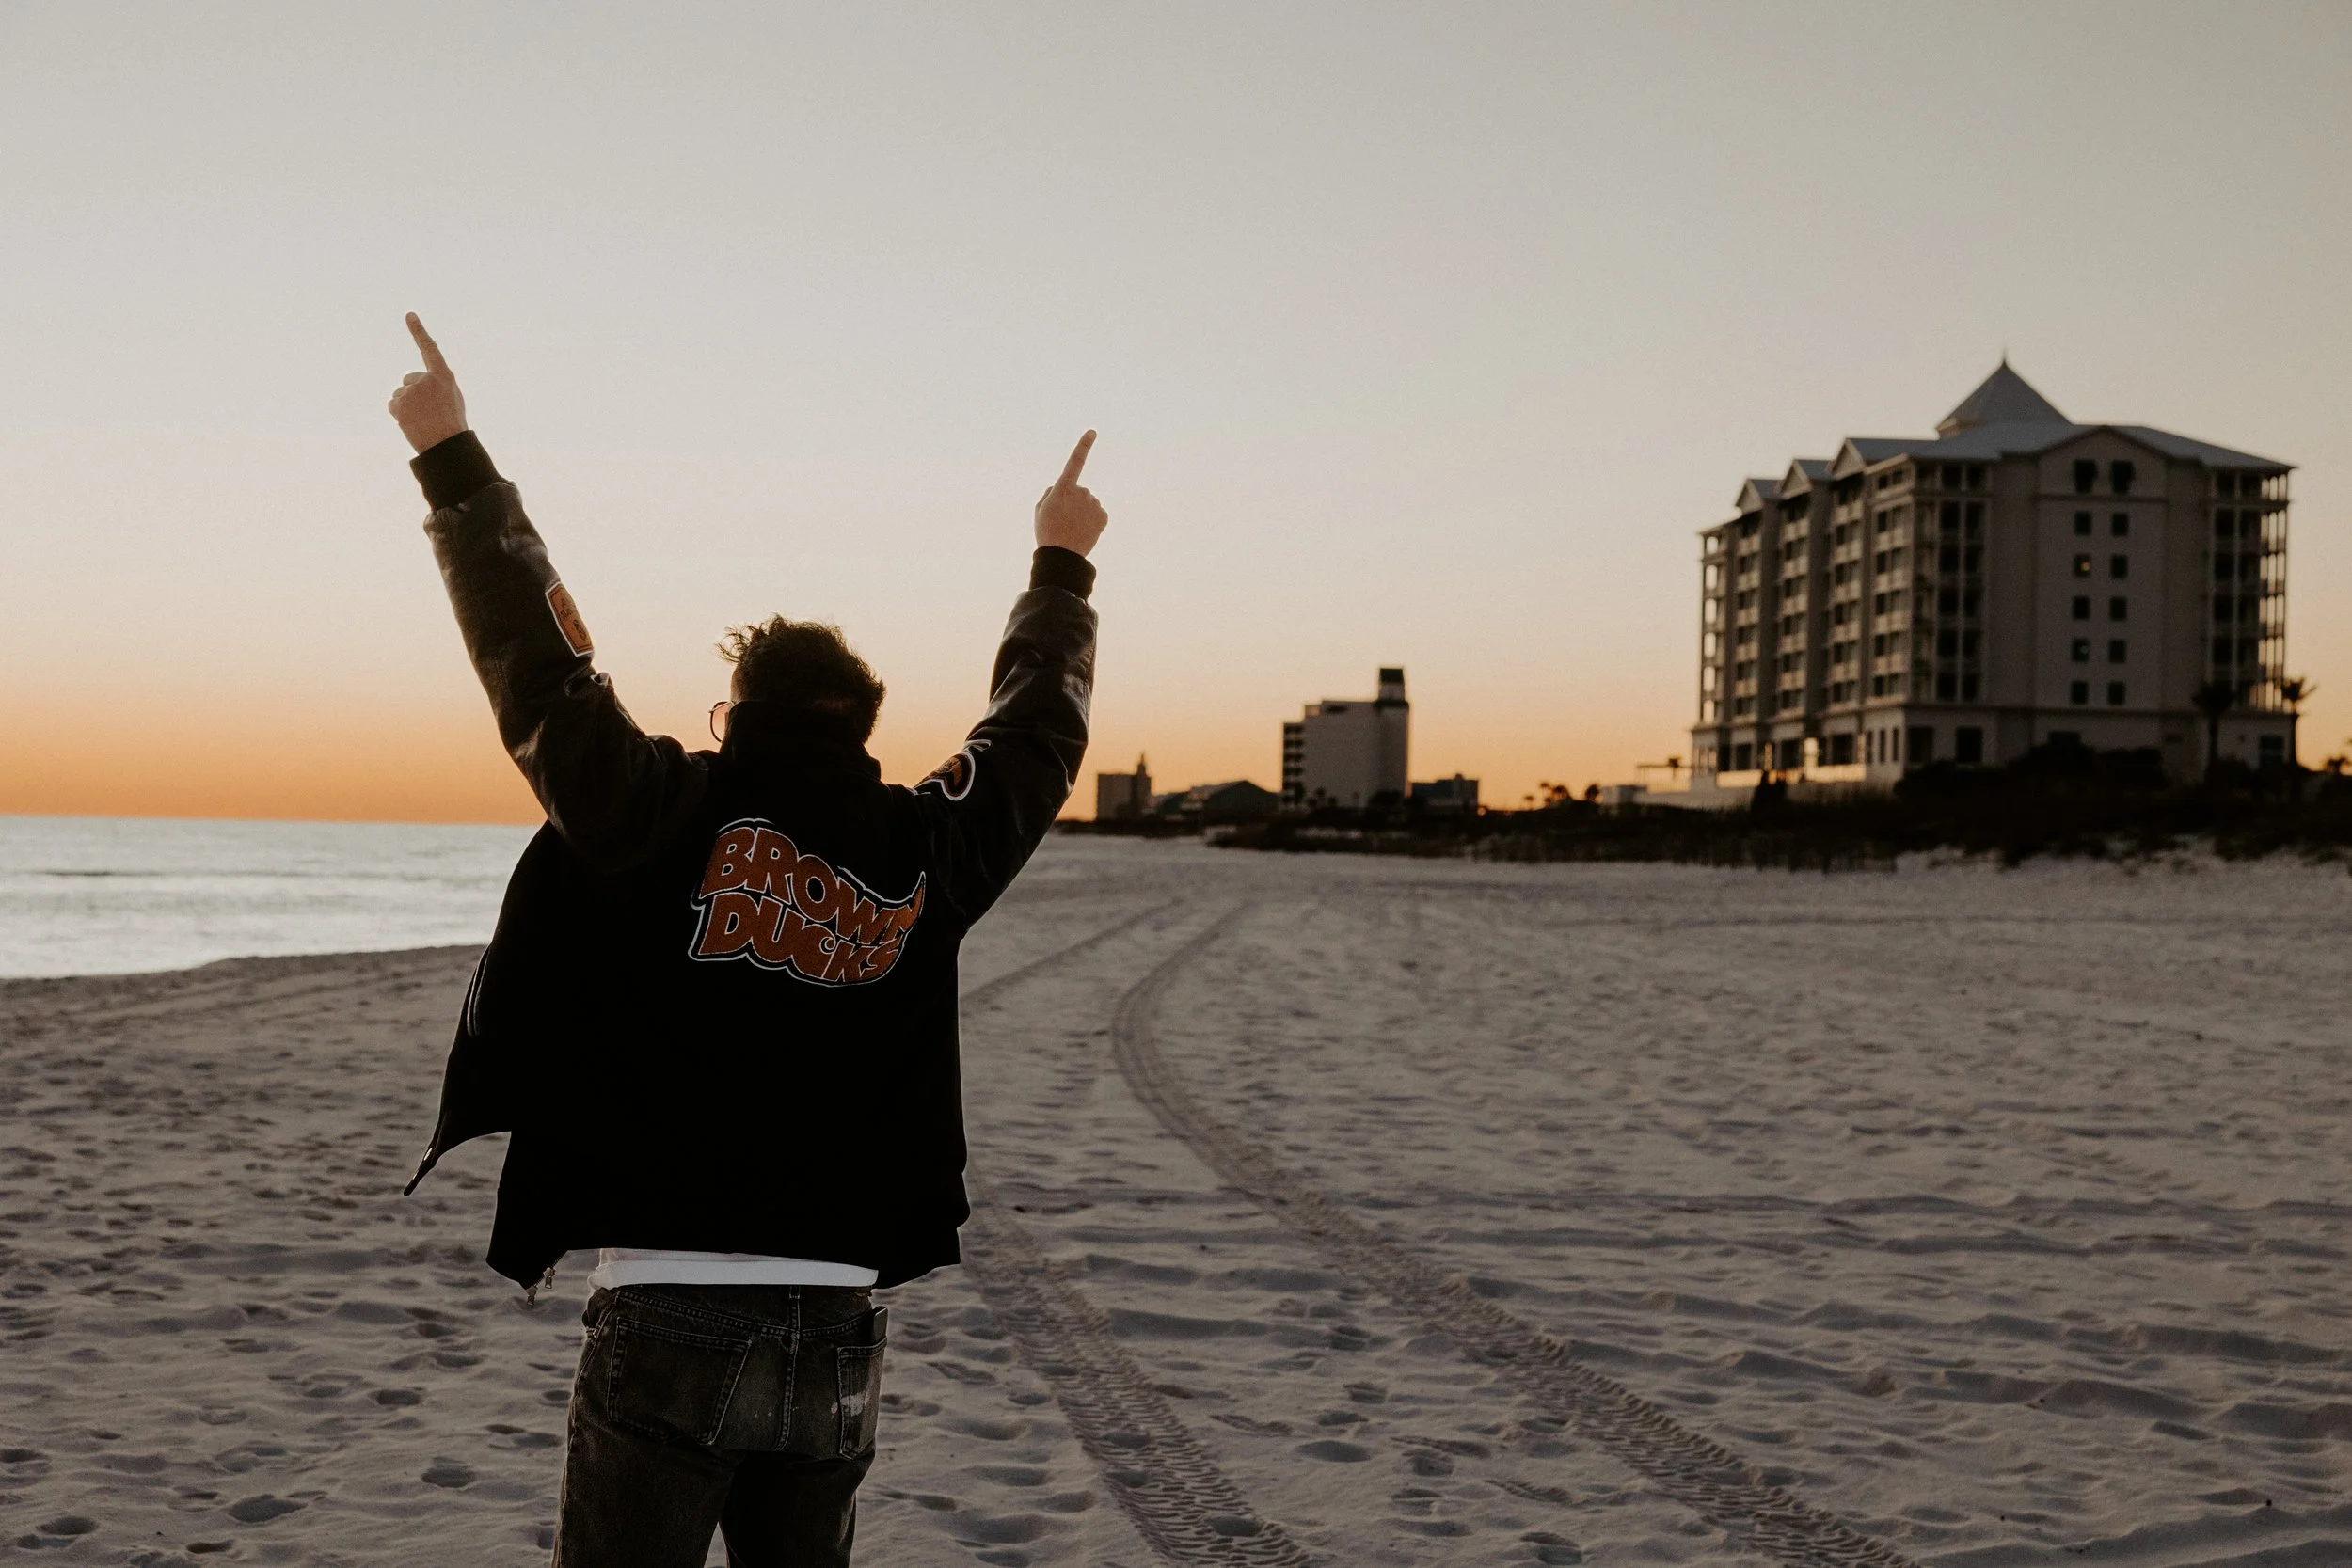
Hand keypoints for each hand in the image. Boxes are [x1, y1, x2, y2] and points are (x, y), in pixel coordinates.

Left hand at [387, 312, 468, 453]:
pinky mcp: (399, 403)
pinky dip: (399, 414)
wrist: (446, 445)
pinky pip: (393, 405)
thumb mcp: (452, 399)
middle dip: (413, 393)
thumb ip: (436, 385)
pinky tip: (411, 423)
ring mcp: (412, 390)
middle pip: (409, 379)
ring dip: (407, 407)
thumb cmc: (452, 425)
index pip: (429, 349)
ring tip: (422, 420)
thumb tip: (413, 383)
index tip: (410, 315)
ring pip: (400, 394)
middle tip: (427, 412)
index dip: (419, 331)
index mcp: (443, 376)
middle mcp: (426, 379)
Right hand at [1034, 430, 1107, 557]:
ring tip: (1072, 528)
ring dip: (1082, 512)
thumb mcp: (1041, 509)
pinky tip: (1083, 531)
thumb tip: (1060, 488)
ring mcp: (1094, 503)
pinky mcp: (1104, 515)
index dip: (1084, 446)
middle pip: (1079, 491)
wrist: (1062, 555)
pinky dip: (1092, 521)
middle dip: (1073, 502)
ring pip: (1088, 503)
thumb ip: (1050, 493)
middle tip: (1063, 520)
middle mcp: (1081, 491)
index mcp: (1063, 487)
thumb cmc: (1047, 531)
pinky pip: (1097, 514)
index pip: (1075, 462)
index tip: (1093, 432)